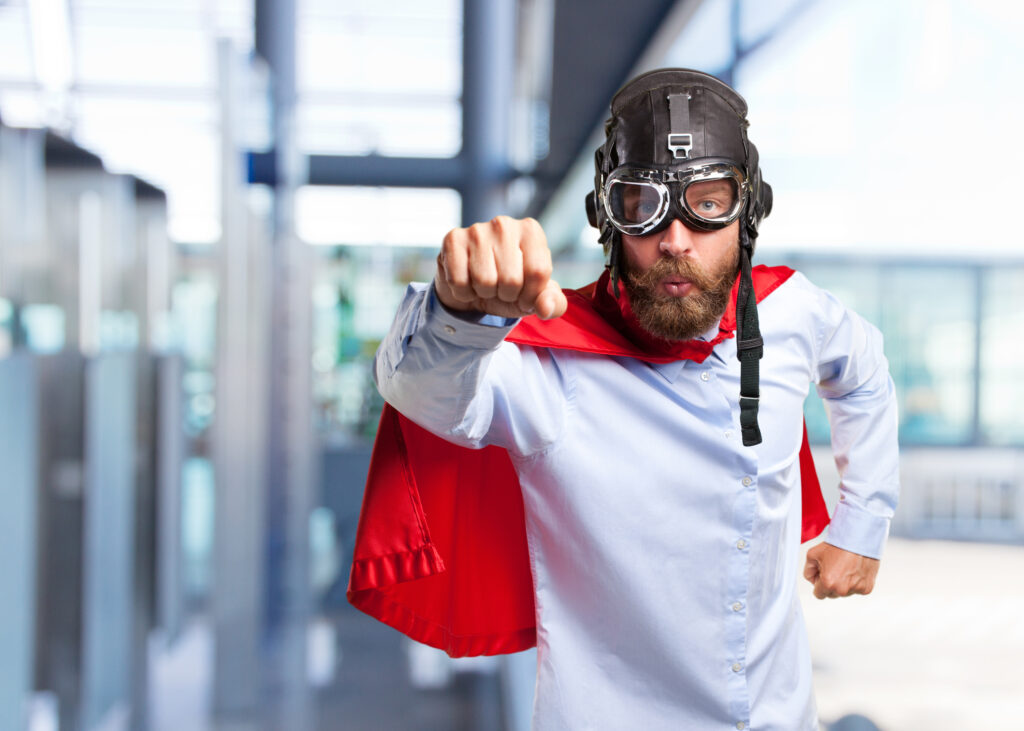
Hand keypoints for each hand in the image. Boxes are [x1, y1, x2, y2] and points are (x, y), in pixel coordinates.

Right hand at [435, 215, 568, 319]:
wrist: (471, 286)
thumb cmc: (508, 287)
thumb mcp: (534, 296)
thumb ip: (552, 303)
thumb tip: (546, 308)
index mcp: (531, 231)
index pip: (539, 272)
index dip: (530, 295)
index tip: (524, 296)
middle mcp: (505, 224)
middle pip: (512, 279)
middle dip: (506, 295)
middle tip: (501, 288)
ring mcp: (477, 229)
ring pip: (485, 281)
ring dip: (485, 294)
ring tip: (485, 284)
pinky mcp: (453, 239)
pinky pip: (459, 281)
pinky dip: (463, 292)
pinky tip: (467, 281)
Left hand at [803, 542, 879, 599]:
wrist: (857, 538)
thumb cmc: (837, 545)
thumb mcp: (812, 554)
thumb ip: (808, 571)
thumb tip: (811, 579)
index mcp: (828, 583)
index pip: (818, 594)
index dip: (818, 584)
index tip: (822, 575)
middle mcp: (843, 589)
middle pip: (832, 594)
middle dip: (831, 584)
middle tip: (834, 568)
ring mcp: (856, 589)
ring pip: (845, 592)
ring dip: (844, 584)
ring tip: (845, 567)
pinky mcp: (867, 588)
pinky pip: (857, 589)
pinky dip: (856, 582)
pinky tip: (854, 569)